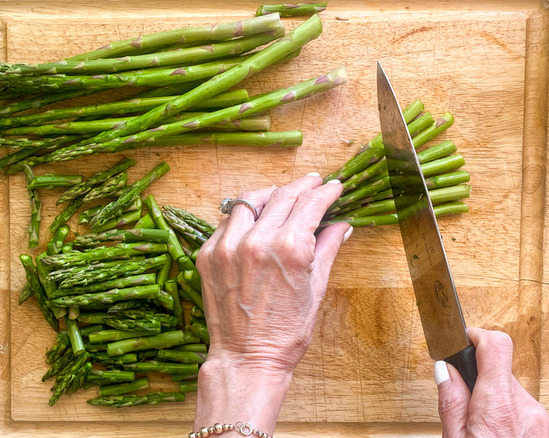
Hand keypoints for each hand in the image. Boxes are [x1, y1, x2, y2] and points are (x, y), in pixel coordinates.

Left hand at [192, 173, 351, 434]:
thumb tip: (341, 225)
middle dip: (302, 186)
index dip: (325, 192)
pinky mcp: (208, 255)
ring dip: (269, 195)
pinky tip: (253, 221)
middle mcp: (256, 240)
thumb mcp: (315, 289)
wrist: (246, 358)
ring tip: (280, 196)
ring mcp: (227, 246)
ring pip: (249, 201)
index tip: (333, 187)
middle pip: (282, 195)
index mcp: (289, 248)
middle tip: (313, 183)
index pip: (310, 203)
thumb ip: (327, 249)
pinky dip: (242, 217)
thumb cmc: (286, 333)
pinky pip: (226, 222)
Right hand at [436, 327, 548, 437]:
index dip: (478, 336)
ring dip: (498, 405)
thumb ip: (451, 403)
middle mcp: (528, 409)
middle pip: (500, 374)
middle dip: (481, 385)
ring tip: (487, 431)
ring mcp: (544, 421)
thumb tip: (445, 370)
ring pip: (513, 395)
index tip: (466, 338)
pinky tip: (504, 436)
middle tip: (468, 410)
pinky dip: (513, 419)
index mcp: (499, 407)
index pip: (496, 346)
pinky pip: (528, 412)